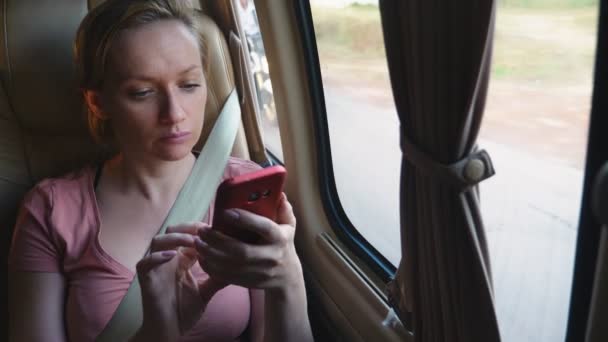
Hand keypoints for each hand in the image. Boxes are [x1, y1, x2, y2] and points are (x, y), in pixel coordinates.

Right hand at [135, 223, 226, 340]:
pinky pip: (144, 262)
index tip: (217, 231)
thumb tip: (238, 266)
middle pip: (172, 231)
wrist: (168, 331)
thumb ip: (218, 278)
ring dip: (175, 237)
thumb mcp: (206, 291)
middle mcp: (167, 260)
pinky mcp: (146, 280)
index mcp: (180, 260)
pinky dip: (157, 256)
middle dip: (189, 228)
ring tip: (192, 241)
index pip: (189, 235)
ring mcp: (155, 268)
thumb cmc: (184, 311)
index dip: (201, 231)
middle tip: (205, 232)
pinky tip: (172, 256)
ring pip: (157, 241)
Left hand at [195, 193, 303, 292]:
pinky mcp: (251, 282)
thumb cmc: (283, 243)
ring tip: (197, 243)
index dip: (245, 220)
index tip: (225, 212)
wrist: (288, 277)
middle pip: (242, 251)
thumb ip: (283, 208)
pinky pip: (228, 277)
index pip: (264, 228)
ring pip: (232, 265)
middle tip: (202, 230)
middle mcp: (272, 257)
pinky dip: (212, 268)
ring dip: (211, 254)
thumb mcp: (288, 225)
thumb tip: (278, 193)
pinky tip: (202, 257)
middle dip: (218, 240)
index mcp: (281, 238)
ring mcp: (261, 272)